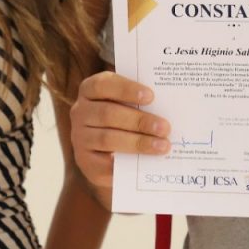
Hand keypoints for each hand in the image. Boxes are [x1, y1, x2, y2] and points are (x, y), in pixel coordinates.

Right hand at [67, 71, 169, 206]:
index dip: (126, 89)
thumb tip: (168, 106)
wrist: (108, 151)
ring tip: (162, 146)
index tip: (151, 96)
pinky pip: (104, 163)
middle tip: (165, 127)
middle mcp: (80, 112)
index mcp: (90, 90)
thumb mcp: (129, 104)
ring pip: (107, 139)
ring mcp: (80, 137)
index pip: (103, 85)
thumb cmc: (125, 118)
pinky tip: (143, 163)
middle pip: (108, 114)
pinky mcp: (85, 161)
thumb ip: (140, 102)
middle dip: (139, 121)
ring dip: (138, 143)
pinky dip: (124, 163)